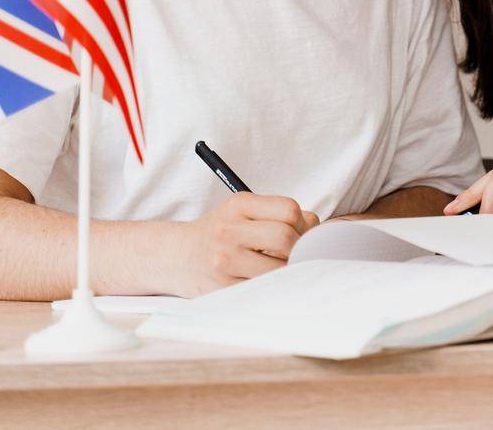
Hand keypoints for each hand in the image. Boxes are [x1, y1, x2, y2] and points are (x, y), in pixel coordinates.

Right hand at [167, 193, 319, 296]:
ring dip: (288, 270)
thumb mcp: (242, 211)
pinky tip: (267, 280)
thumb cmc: (219, 232)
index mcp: (238, 204)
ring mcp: (224, 260)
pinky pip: (264, 288)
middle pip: (286, 239)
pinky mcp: (222, 287)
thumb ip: (277, 215)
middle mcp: (228, 230)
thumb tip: (317, 231)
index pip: (290, 211)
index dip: (303, 224)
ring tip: (281, 267)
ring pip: (278, 267)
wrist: (175, 256)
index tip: (300, 233)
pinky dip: (273, 286)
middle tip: (295, 254)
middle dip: (299, 248)